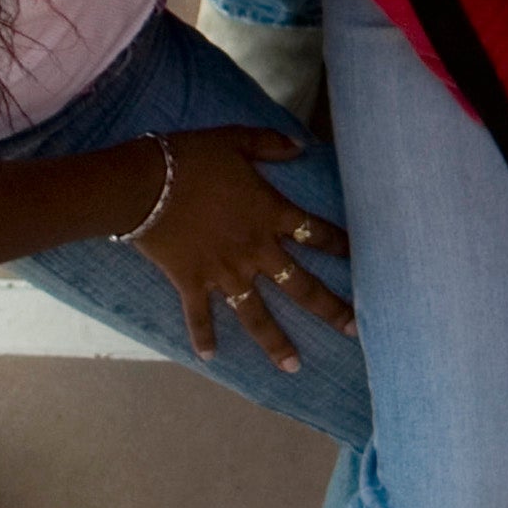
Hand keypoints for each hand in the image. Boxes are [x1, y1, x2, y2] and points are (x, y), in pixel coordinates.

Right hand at [129, 131, 350, 368]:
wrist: (146, 184)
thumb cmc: (192, 159)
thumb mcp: (235, 140)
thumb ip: (269, 145)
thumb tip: (301, 146)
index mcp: (270, 215)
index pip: (316, 233)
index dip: (341, 245)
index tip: (362, 260)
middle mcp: (255, 250)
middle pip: (300, 286)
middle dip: (329, 309)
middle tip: (353, 331)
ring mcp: (225, 272)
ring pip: (257, 315)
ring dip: (276, 342)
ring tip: (294, 367)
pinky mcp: (193, 283)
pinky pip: (201, 316)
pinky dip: (204, 336)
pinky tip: (210, 357)